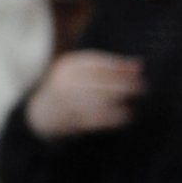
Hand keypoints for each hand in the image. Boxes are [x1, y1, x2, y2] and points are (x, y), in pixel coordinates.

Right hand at [25, 50, 142, 138]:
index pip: (97, 62)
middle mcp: (63, 81)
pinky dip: (115, 117)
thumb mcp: (81, 73)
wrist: (40, 115)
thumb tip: (138, 65)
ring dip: (121, 101)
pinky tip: (126, 116)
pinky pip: (98, 117)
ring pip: (100, 99)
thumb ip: (107, 68)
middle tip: (141, 87)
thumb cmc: (68, 90)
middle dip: (124, 84)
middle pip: (100, 80)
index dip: (120, 66)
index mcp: (67, 66)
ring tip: (133, 102)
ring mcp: (65, 101)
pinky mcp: (69, 119)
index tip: (138, 70)